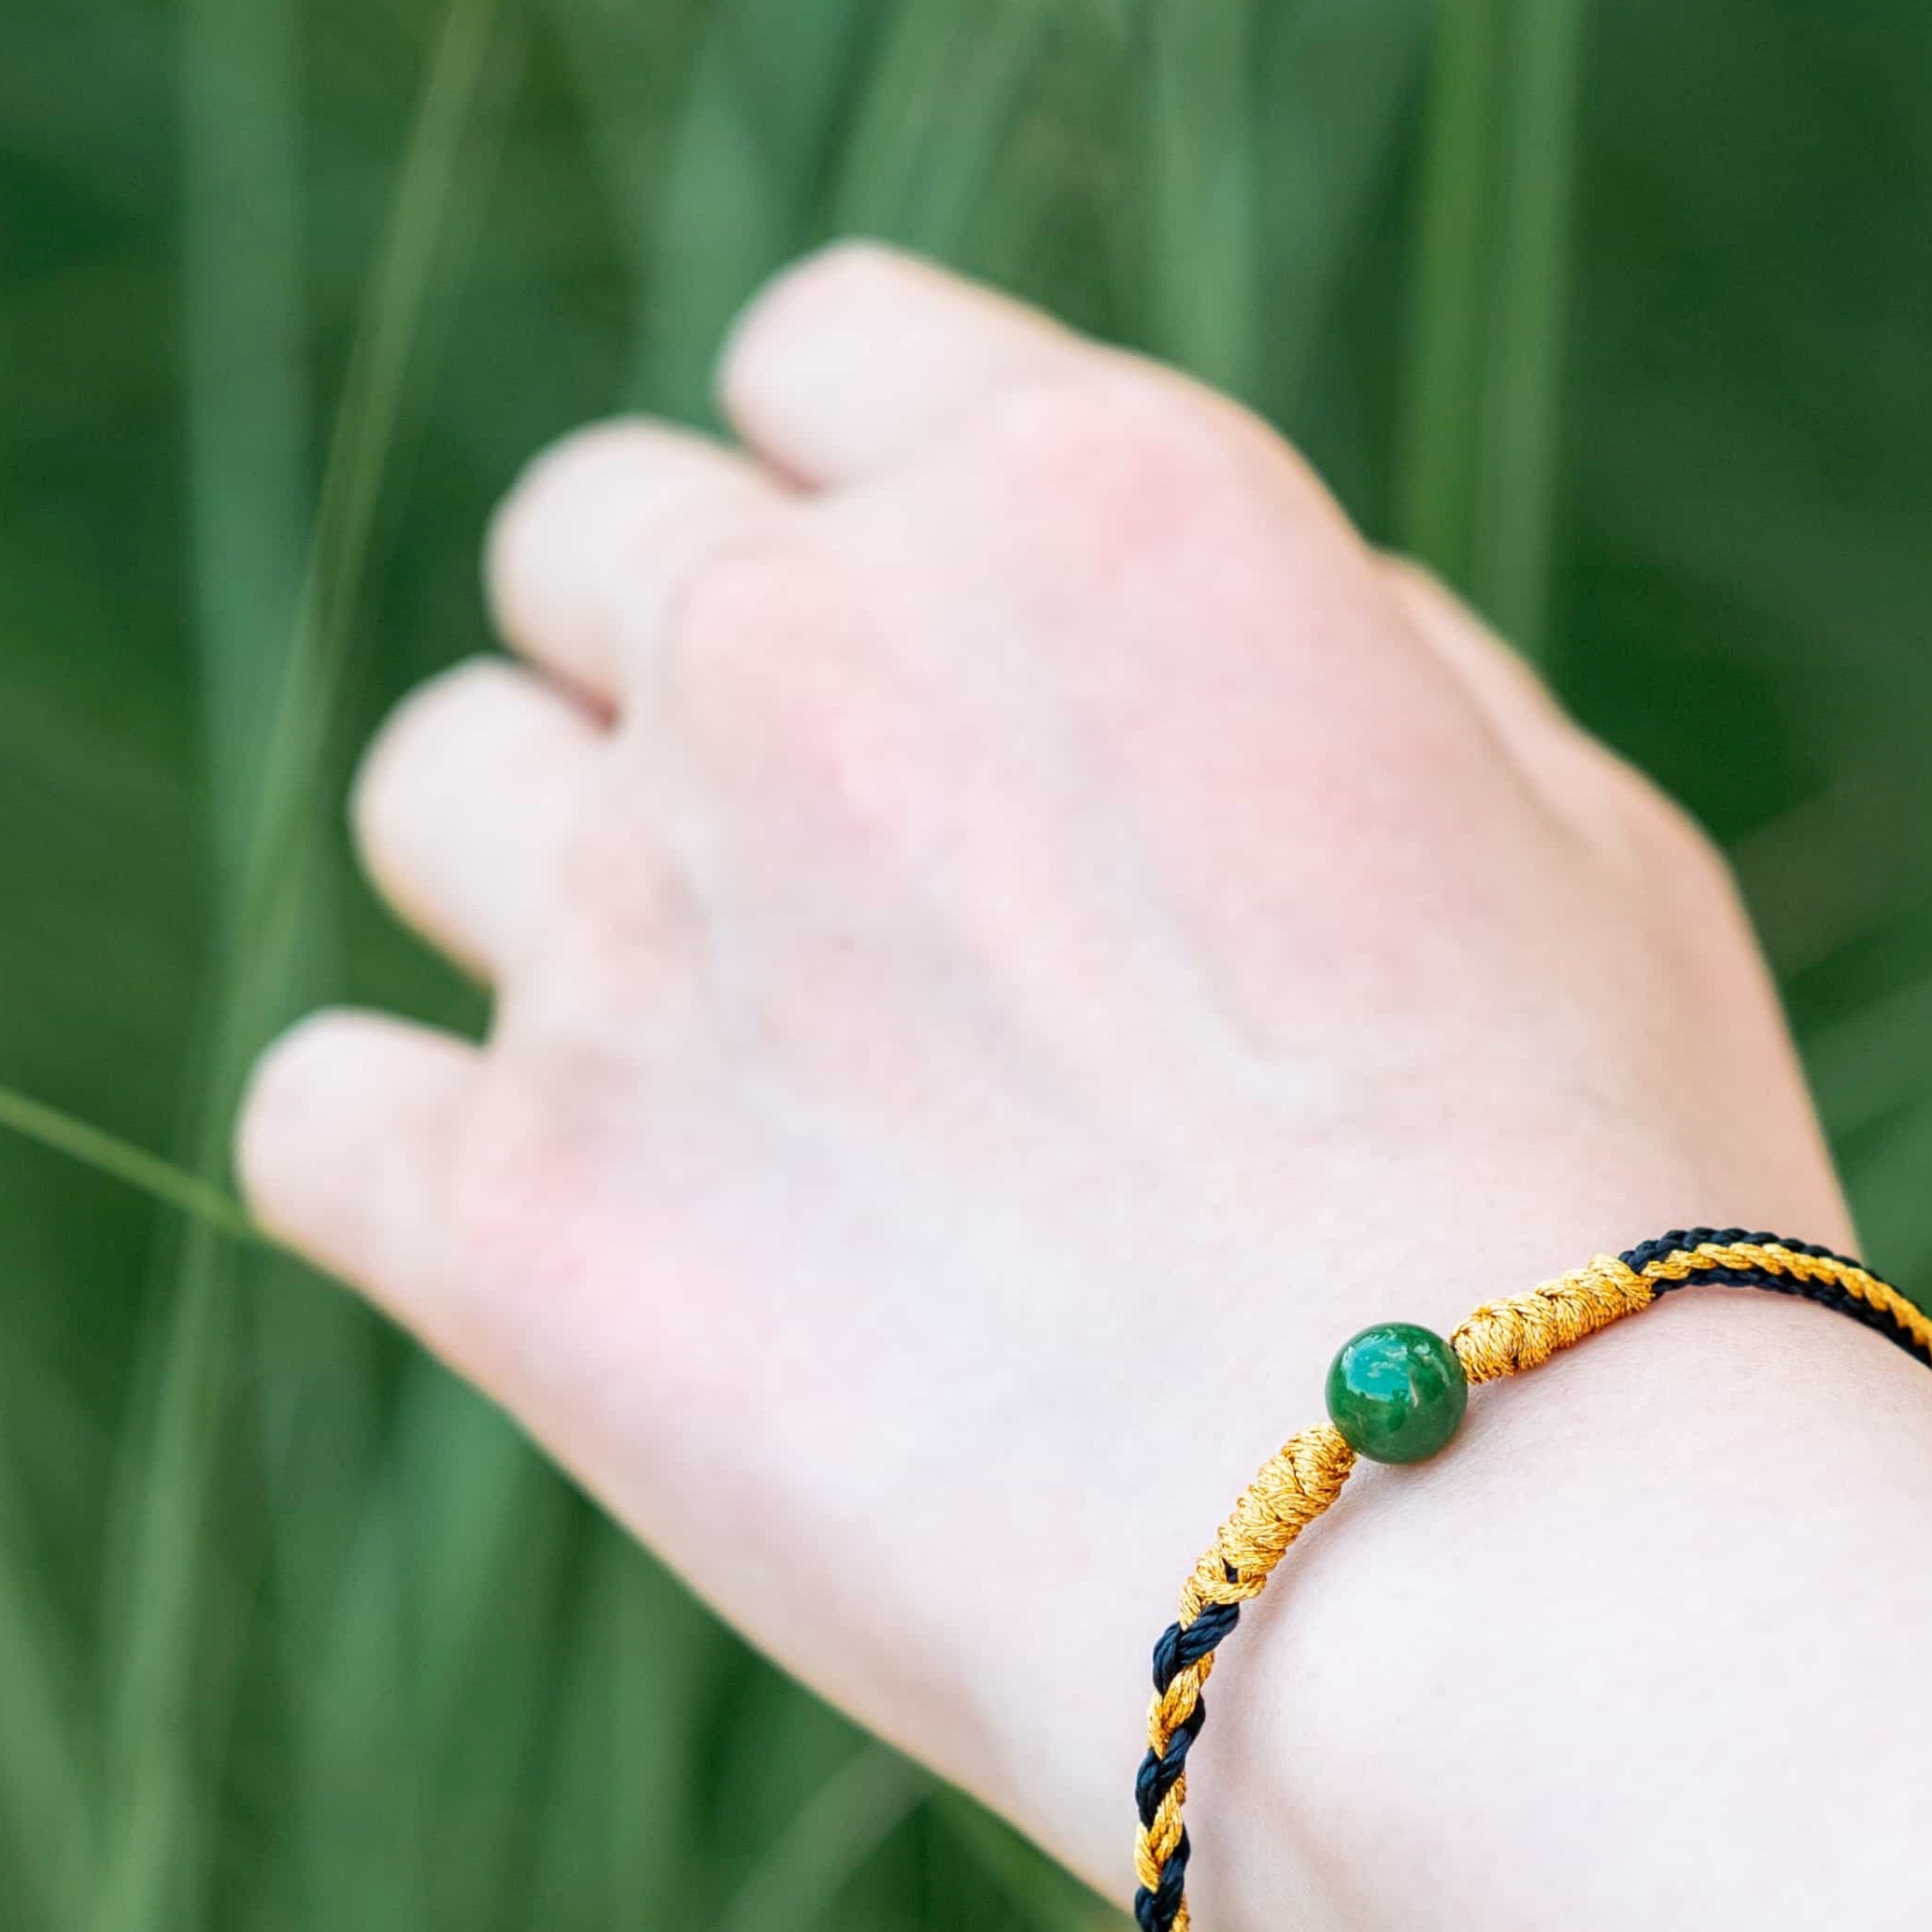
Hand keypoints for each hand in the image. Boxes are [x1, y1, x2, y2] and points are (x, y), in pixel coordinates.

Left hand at [238, 246, 1847, 1931]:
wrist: (1502, 1580)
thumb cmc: (1609, 1220)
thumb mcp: (1574, 837)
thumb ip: (1321, 657)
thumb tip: (1140, 641)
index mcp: (1092, 499)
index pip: (820, 351)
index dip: (856, 492)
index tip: (919, 650)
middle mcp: (814, 650)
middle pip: (592, 536)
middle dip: (685, 667)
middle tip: (828, 888)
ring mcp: (638, 929)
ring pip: (430, 788)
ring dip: (545, 886)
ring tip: (718, 1078)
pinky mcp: (520, 1218)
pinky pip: (322, 1108)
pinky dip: (422, 1164)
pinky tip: (579, 1250)